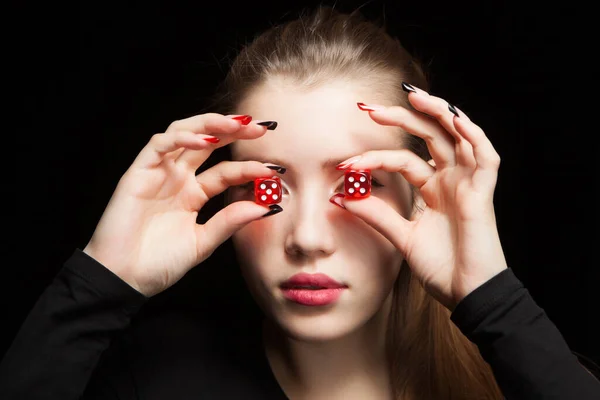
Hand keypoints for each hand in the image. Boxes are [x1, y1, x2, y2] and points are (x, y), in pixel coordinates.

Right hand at [83, 113, 279, 296]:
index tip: (275, 169)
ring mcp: (158, 173)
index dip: (249, 167)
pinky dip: (181, 138)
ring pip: (185, 133)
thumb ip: (230, 222)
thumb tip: (266, 206)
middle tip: (263, 127)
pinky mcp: (137, 173)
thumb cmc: (158, 264)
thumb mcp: (203, 243)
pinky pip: (159, 145)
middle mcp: (176, 178)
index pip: (225, 171)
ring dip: (212, 125)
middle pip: (208, 143)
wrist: (124, 281)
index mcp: (192, 194)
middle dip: (235, 131)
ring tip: (239, 125)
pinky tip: (205, 140)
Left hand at [337, 88, 507, 310]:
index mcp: (433, 188)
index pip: (401, 159)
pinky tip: (452, 118)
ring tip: (411, 95)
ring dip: (437, 112)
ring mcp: (468, 183)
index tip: (344, 165)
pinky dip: (472, 134)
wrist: (466, 295)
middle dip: (400, 118)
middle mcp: (451, 179)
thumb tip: (339, 195)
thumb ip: (375, 213)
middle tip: (368, 108)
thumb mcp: (400, 235)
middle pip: (428, 136)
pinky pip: (485, 156)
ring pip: (457, 135)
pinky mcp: (484, 192)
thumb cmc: (440, 267)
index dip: (373, 158)